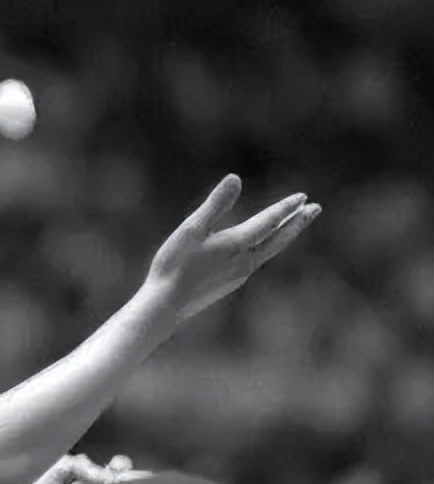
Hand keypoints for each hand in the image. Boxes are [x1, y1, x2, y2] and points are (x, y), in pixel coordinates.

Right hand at [144, 174, 320, 326]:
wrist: (167, 305)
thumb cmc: (175, 265)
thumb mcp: (192, 229)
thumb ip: (215, 204)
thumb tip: (236, 178)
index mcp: (237, 244)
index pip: (269, 222)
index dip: (285, 208)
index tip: (303, 197)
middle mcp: (245, 261)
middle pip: (279, 239)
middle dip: (298, 223)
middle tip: (316, 208)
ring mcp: (240, 274)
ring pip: (271, 250)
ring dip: (286, 235)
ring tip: (295, 224)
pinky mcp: (232, 282)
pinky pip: (258, 259)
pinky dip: (269, 247)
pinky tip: (263, 246)